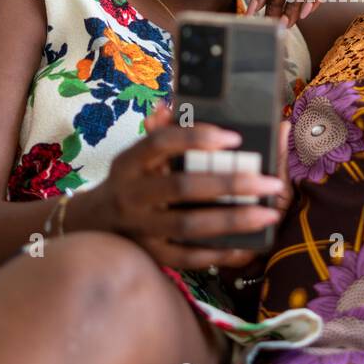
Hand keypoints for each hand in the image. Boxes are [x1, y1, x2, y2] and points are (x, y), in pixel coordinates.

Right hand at [76, 105, 285, 269]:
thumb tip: (170, 105)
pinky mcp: (151, 255)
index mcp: (130, 162)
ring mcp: (140, 228)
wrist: (92, 224)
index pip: (161, 143)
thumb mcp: (136, 154)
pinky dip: (219, 253)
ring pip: (188, 225)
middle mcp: (132, 195)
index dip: (195, 137)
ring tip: (270, 212)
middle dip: (230, 184)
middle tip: (270, 182)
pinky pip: (188, 258)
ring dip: (233, 220)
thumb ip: (160, 131)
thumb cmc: (129, 181)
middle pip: (182, 187)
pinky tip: (248, 247)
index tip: (234, 138)